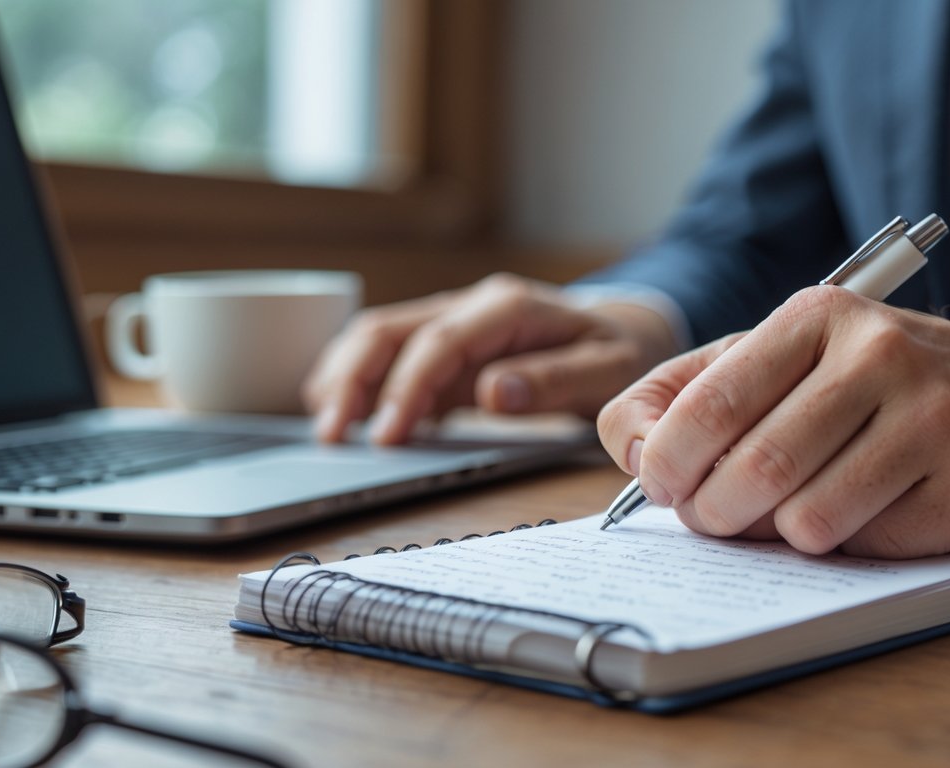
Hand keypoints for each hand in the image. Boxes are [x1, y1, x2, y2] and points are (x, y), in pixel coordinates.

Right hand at [304, 273, 678, 443]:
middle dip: (354, 379)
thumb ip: (555, 380)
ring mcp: (453, 321)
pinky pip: (390, 353)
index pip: (442, 340)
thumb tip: (492, 392)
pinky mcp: (444, 345)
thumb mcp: (609, 369)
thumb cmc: (618, 351)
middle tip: (332, 435)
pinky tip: (340, 413)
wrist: (624, 328)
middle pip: (392, 330)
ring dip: (345, 375)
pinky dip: (359, 378)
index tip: (389, 434)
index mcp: (510, 307)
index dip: (408, 386)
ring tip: (325, 427)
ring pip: (379, 334)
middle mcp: (472, 305)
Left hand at [597, 286, 949, 558]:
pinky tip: (868, 509)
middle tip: (715, 516)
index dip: (666, 461)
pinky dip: (845, 544)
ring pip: (805, 520)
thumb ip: (693, 389)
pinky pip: (865, 546)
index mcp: (819, 315)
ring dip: (779, 533)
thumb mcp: (787, 356)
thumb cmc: (876, 383)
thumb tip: (629, 444)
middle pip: (752, 470)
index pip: (709, 404)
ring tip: (797, 508)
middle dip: (713, 512)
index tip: (660, 484)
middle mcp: (879, 355)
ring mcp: (930, 421)